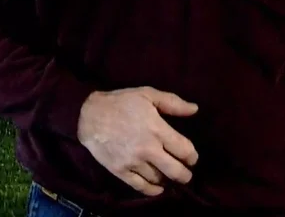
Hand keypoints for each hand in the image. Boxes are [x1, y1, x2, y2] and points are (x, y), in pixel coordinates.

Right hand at [76, 87, 199, 196]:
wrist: (89, 115)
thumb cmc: (121, 102)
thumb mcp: (147, 94)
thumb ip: (173, 102)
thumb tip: (195, 110)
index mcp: (157, 129)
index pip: (184, 150)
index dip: (192, 157)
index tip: (191, 157)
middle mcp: (148, 149)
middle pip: (175, 171)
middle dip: (185, 175)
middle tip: (186, 173)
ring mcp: (133, 162)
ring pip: (159, 179)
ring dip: (167, 180)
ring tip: (169, 176)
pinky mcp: (120, 171)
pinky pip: (140, 187)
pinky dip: (152, 190)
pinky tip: (157, 188)